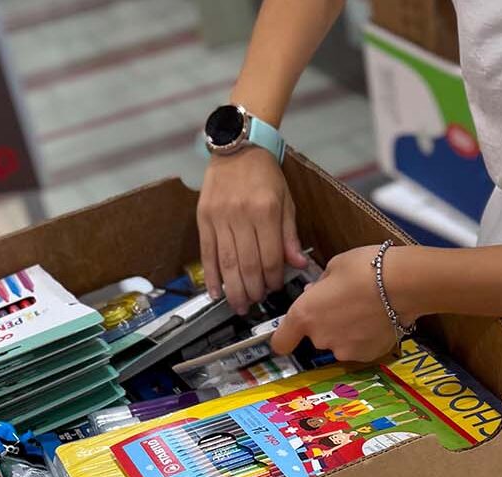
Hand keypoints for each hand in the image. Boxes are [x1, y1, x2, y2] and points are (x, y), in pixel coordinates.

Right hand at [198, 147, 308, 314]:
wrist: (238, 147)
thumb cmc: (265, 175)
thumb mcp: (286, 201)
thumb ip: (290, 235)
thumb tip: (298, 263)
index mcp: (266, 211)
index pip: (270, 257)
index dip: (273, 278)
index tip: (274, 288)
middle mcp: (241, 215)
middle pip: (247, 264)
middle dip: (253, 290)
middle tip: (256, 303)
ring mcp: (220, 217)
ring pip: (227, 263)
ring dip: (233, 289)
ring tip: (239, 305)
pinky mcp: (203, 217)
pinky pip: (207, 253)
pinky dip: (211, 276)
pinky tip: (216, 292)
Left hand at [272, 246, 411, 362]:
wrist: (404, 285)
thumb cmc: (367, 268)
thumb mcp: (334, 266)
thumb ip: (319, 286)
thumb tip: (316, 293)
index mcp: (304, 315)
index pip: (280, 342)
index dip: (283, 337)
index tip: (289, 332)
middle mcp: (320, 338)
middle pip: (314, 336)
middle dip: (324, 322)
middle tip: (342, 302)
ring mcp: (344, 350)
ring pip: (337, 342)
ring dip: (345, 331)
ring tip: (364, 310)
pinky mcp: (366, 356)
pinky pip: (358, 347)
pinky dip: (363, 337)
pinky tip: (375, 320)